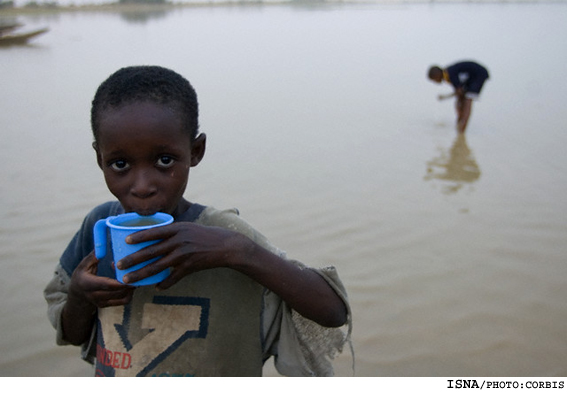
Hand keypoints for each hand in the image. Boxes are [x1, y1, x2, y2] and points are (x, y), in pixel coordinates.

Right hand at [69, 251, 134, 308]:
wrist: (77, 293)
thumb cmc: (82, 275)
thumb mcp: (84, 265)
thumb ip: (93, 257)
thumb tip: (101, 245)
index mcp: (87, 283)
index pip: (106, 284)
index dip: (119, 281)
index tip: (130, 274)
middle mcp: (93, 295)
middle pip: (116, 292)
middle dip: (129, 283)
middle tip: (138, 272)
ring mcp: (100, 302)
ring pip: (122, 297)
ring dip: (130, 287)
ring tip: (134, 276)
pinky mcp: (106, 305)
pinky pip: (123, 301)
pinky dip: (130, 293)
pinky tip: (129, 284)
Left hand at [116, 222, 249, 289]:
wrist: (226, 246)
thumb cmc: (205, 236)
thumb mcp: (188, 228)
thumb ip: (172, 232)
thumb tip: (155, 237)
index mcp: (178, 229)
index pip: (154, 232)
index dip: (139, 237)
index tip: (125, 241)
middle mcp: (179, 241)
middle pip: (151, 251)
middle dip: (132, 259)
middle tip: (118, 265)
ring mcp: (184, 254)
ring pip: (157, 267)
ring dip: (141, 274)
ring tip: (128, 279)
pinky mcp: (190, 266)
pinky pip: (173, 277)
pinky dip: (165, 283)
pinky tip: (157, 287)